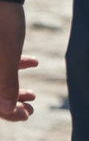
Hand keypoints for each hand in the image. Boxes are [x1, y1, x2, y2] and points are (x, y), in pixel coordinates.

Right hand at [0, 2, 30, 123]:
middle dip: (10, 103)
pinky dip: (13, 65)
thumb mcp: (7, 56)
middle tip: (31, 109)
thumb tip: (8, 110)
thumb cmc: (3, 24)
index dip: (6, 113)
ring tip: (33, 94)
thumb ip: (6, 83)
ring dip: (13, 88)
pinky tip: (34, 62)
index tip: (27, 116)